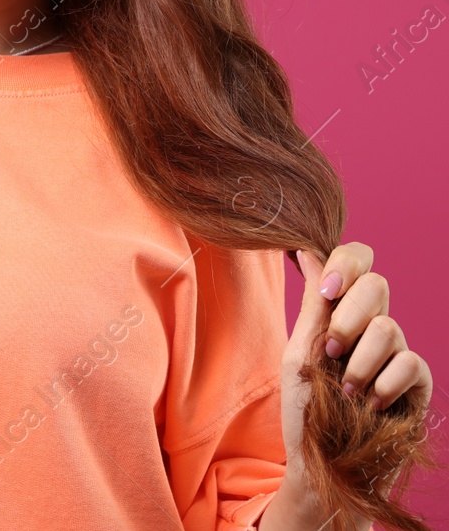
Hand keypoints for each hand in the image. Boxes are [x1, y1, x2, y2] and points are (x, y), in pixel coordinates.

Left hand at [284, 243, 434, 486]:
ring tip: (345, 390)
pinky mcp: (417, 385)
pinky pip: (410, 362)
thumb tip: (304, 250)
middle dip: (348, 316)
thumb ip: (312, 305)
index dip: (346, 264)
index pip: (357, 261)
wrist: (323, 466)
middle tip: (331, 351)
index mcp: (341, 313)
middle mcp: (371, 328)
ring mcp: (396, 355)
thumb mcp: (299, 351)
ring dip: (358, 362)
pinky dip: (383, 384)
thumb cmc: (305, 411)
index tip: (326, 289)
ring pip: (389, 327)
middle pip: (377, 284)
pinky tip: (369, 405)